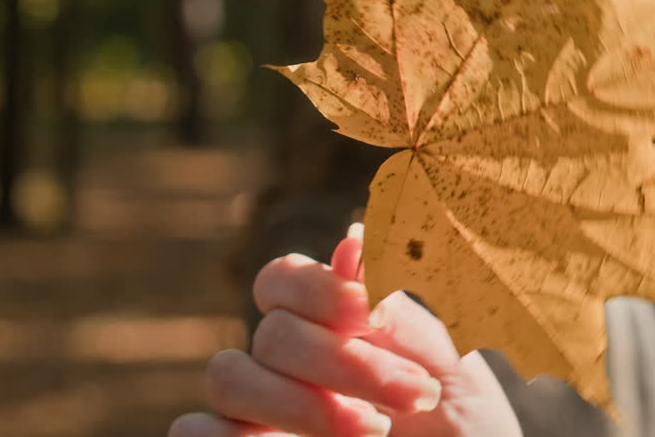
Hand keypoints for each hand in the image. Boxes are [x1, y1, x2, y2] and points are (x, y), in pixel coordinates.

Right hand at [169, 224, 522, 436]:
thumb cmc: (463, 427)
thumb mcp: (447, 367)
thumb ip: (399, 310)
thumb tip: (351, 238)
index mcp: (326, 325)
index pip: (282, 280)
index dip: (319, 291)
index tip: (372, 317)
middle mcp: (284, 365)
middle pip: (272, 334)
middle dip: (345, 363)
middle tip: (415, 395)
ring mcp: (258, 414)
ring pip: (227, 378)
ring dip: (301, 404)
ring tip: (375, 432)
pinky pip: (191, 432)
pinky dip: (228, 436)